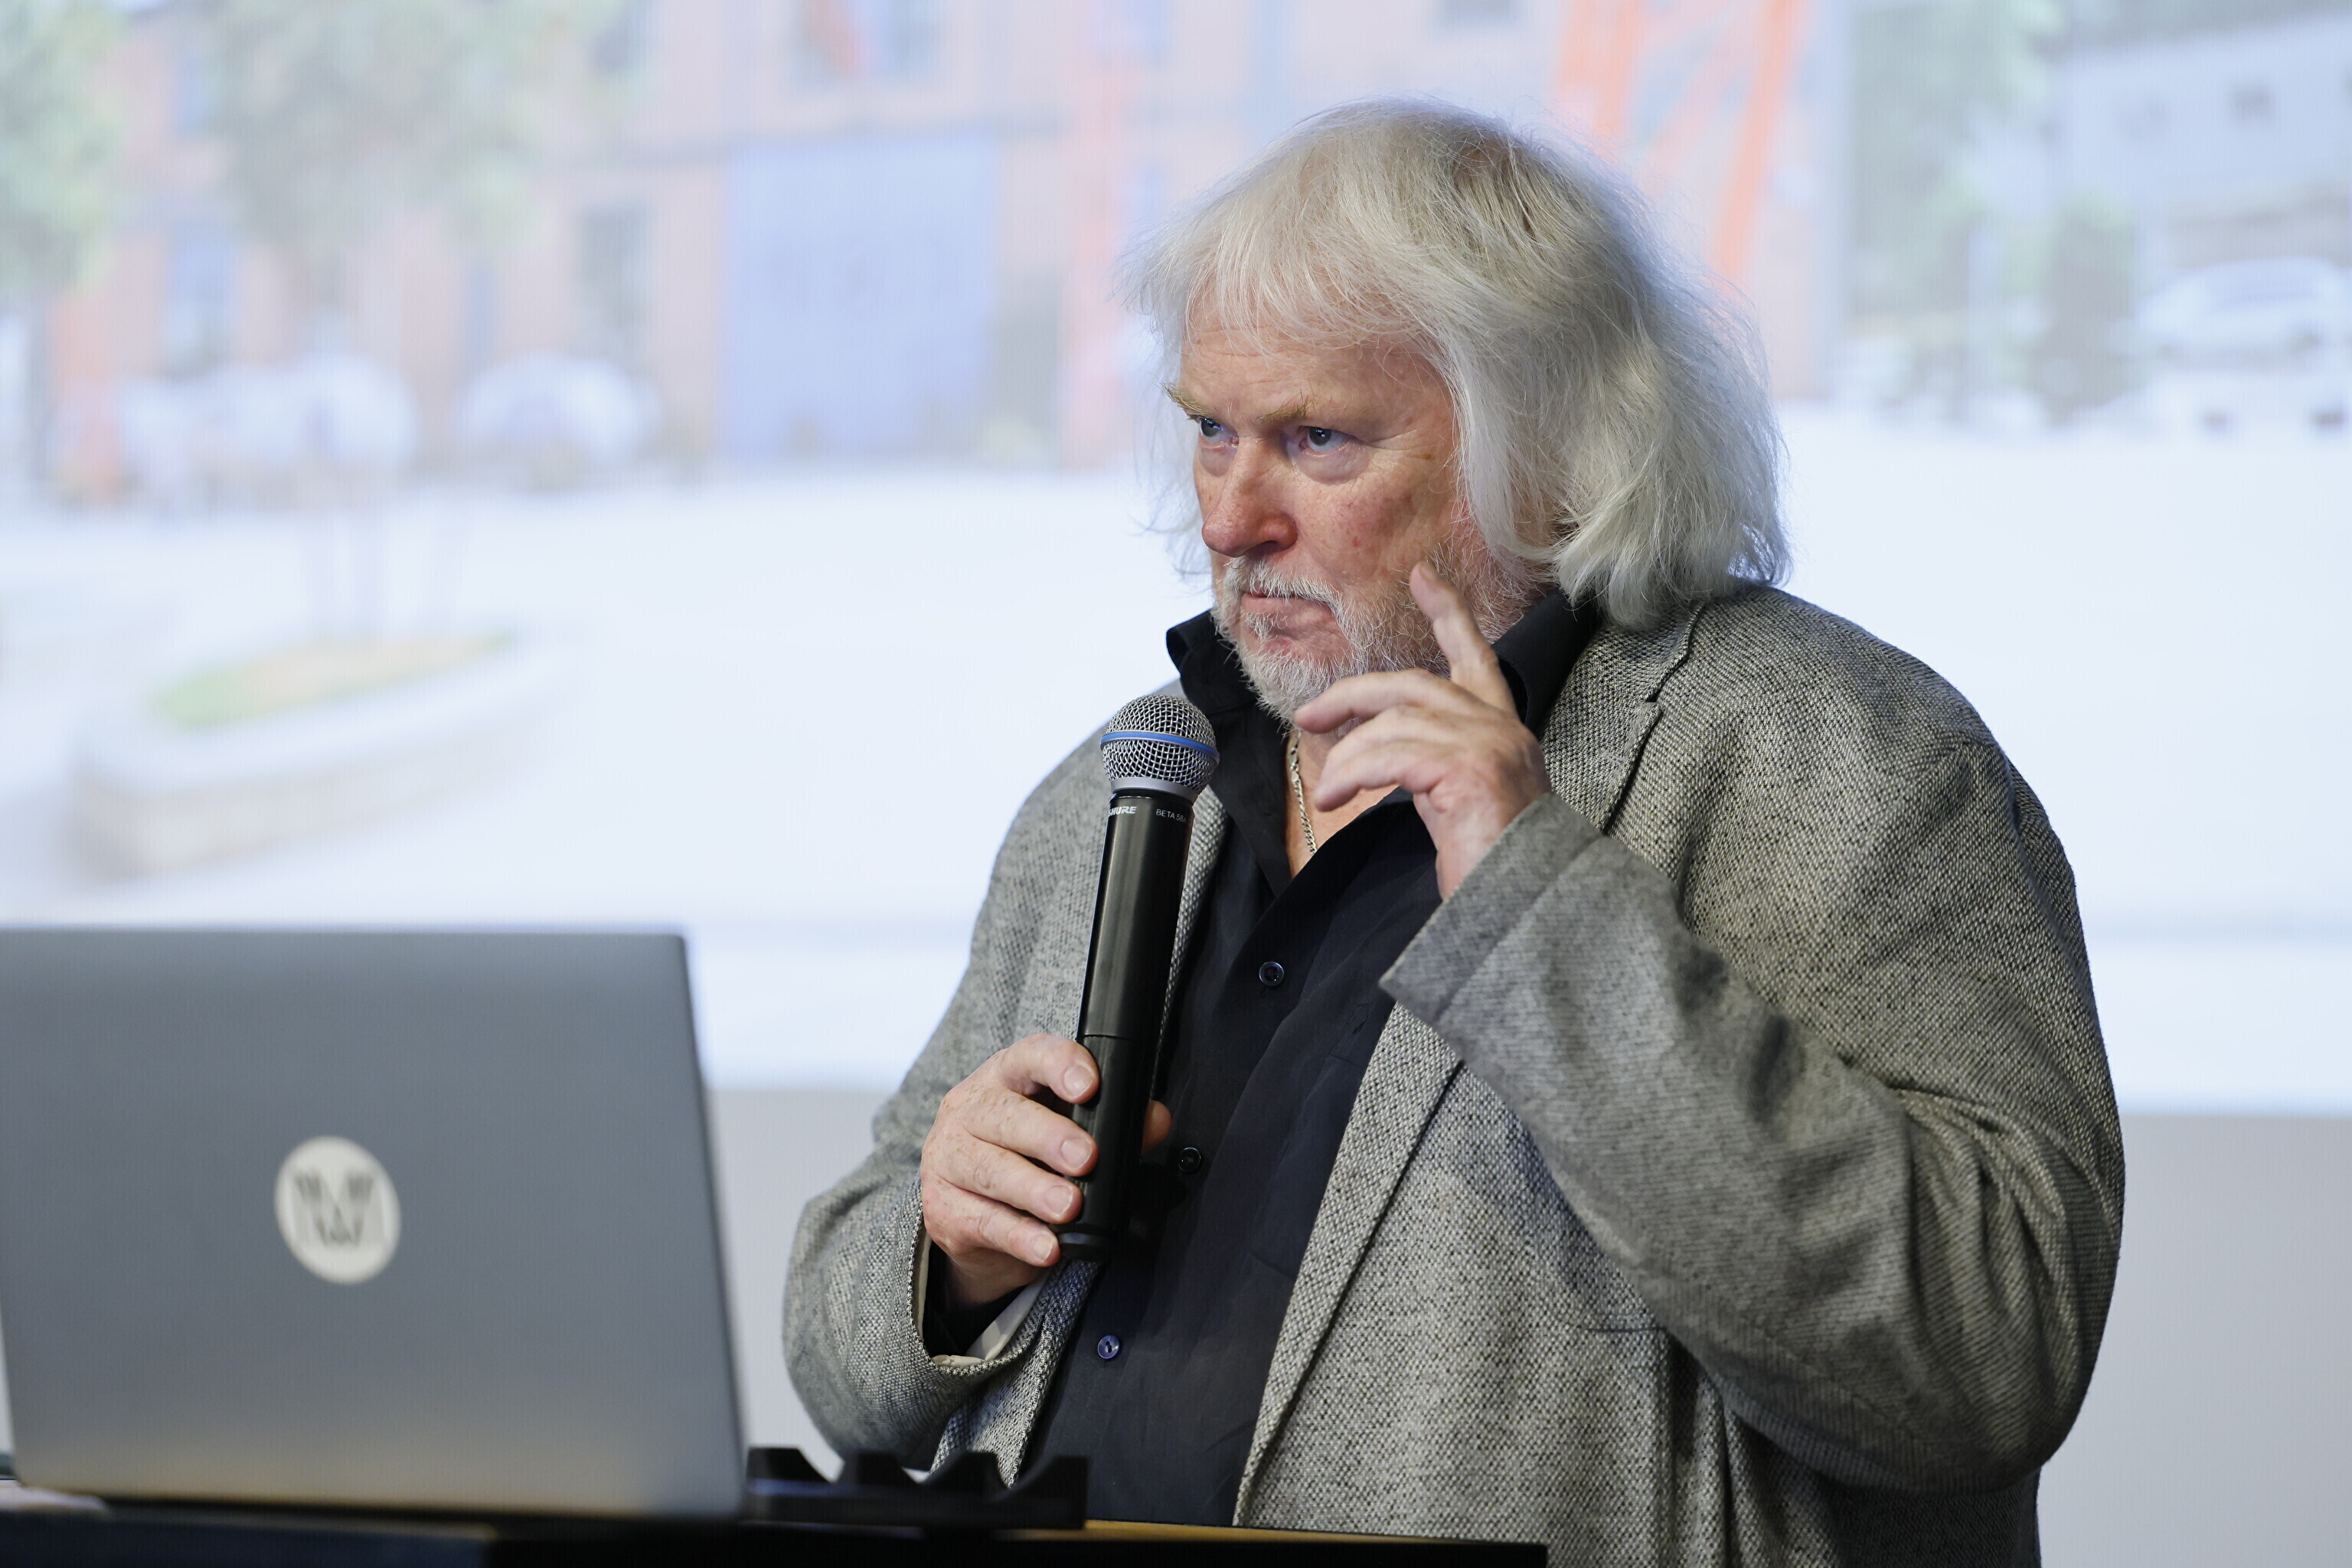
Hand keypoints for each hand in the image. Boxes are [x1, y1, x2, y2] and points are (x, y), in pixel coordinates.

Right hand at [920, 1033, 1172, 1307]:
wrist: (969, 1213)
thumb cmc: (1023, 1156)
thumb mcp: (1066, 1131)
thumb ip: (1113, 1124)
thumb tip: (1155, 1120)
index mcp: (1004, 1078)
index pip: (1028, 1057)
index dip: (1059, 1066)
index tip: (1089, 1087)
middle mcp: (969, 1110)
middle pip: (1004, 1115)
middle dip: (1048, 1136)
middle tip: (1086, 1158)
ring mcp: (949, 1159)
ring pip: (990, 1170)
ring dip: (1034, 1189)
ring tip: (1069, 1206)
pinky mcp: (944, 1209)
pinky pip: (983, 1222)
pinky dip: (1019, 1236)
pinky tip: (1046, 1246)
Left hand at [1295, 564, 1547, 897]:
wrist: (1528, 913)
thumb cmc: (1491, 868)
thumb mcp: (1457, 803)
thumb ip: (1434, 766)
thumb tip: (1386, 756)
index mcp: (1503, 733)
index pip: (1475, 658)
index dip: (1448, 614)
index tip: (1422, 577)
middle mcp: (1503, 729)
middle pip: (1414, 685)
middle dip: (1354, 696)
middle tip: (1310, 717)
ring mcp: (1490, 747)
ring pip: (1396, 724)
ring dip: (1349, 758)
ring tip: (1326, 794)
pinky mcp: (1470, 771)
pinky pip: (1393, 755)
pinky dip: (1355, 773)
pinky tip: (1335, 797)